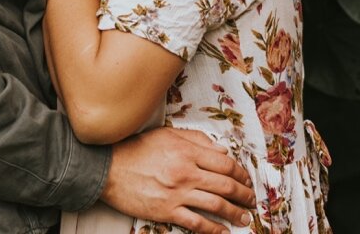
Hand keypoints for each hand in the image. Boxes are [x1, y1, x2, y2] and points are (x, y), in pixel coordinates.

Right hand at [101, 128, 254, 233]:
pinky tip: (223, 232)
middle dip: (243, 195)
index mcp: (188, 151)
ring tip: (244, 218)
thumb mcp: (168, 134)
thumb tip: (221, 150)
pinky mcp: (167, 210)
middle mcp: (187, 171)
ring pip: (216, 204)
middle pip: (226, 184)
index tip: (246, 180)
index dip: (241, 173)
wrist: (108, 168)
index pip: (226, 163)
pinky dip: (213, 229)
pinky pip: (196, 222)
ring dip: (234, 213)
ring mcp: (177, 193)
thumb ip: (197, 140)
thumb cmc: (136, 149)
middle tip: (251, 201)